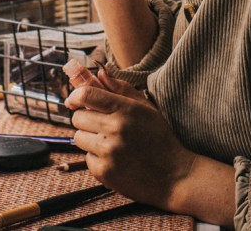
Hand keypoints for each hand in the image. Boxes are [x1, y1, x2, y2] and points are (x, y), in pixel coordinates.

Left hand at [66, 71, 195, 210]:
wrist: (176, 176)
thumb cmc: (160, 138)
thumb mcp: (146, 108)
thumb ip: (121, 89)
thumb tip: (99, 73)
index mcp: (125, 109)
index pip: (86, 95)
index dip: (75, 96)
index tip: (74, 101)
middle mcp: (115, 129)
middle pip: (78, 117)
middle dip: (86, 119)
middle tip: (101, 125)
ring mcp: (109, 152)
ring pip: (79, 138)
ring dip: (89, 139)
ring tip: (110, 143)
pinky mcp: (104, 172)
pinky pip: (86, 158)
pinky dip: (96, 158)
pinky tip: (115, 159)